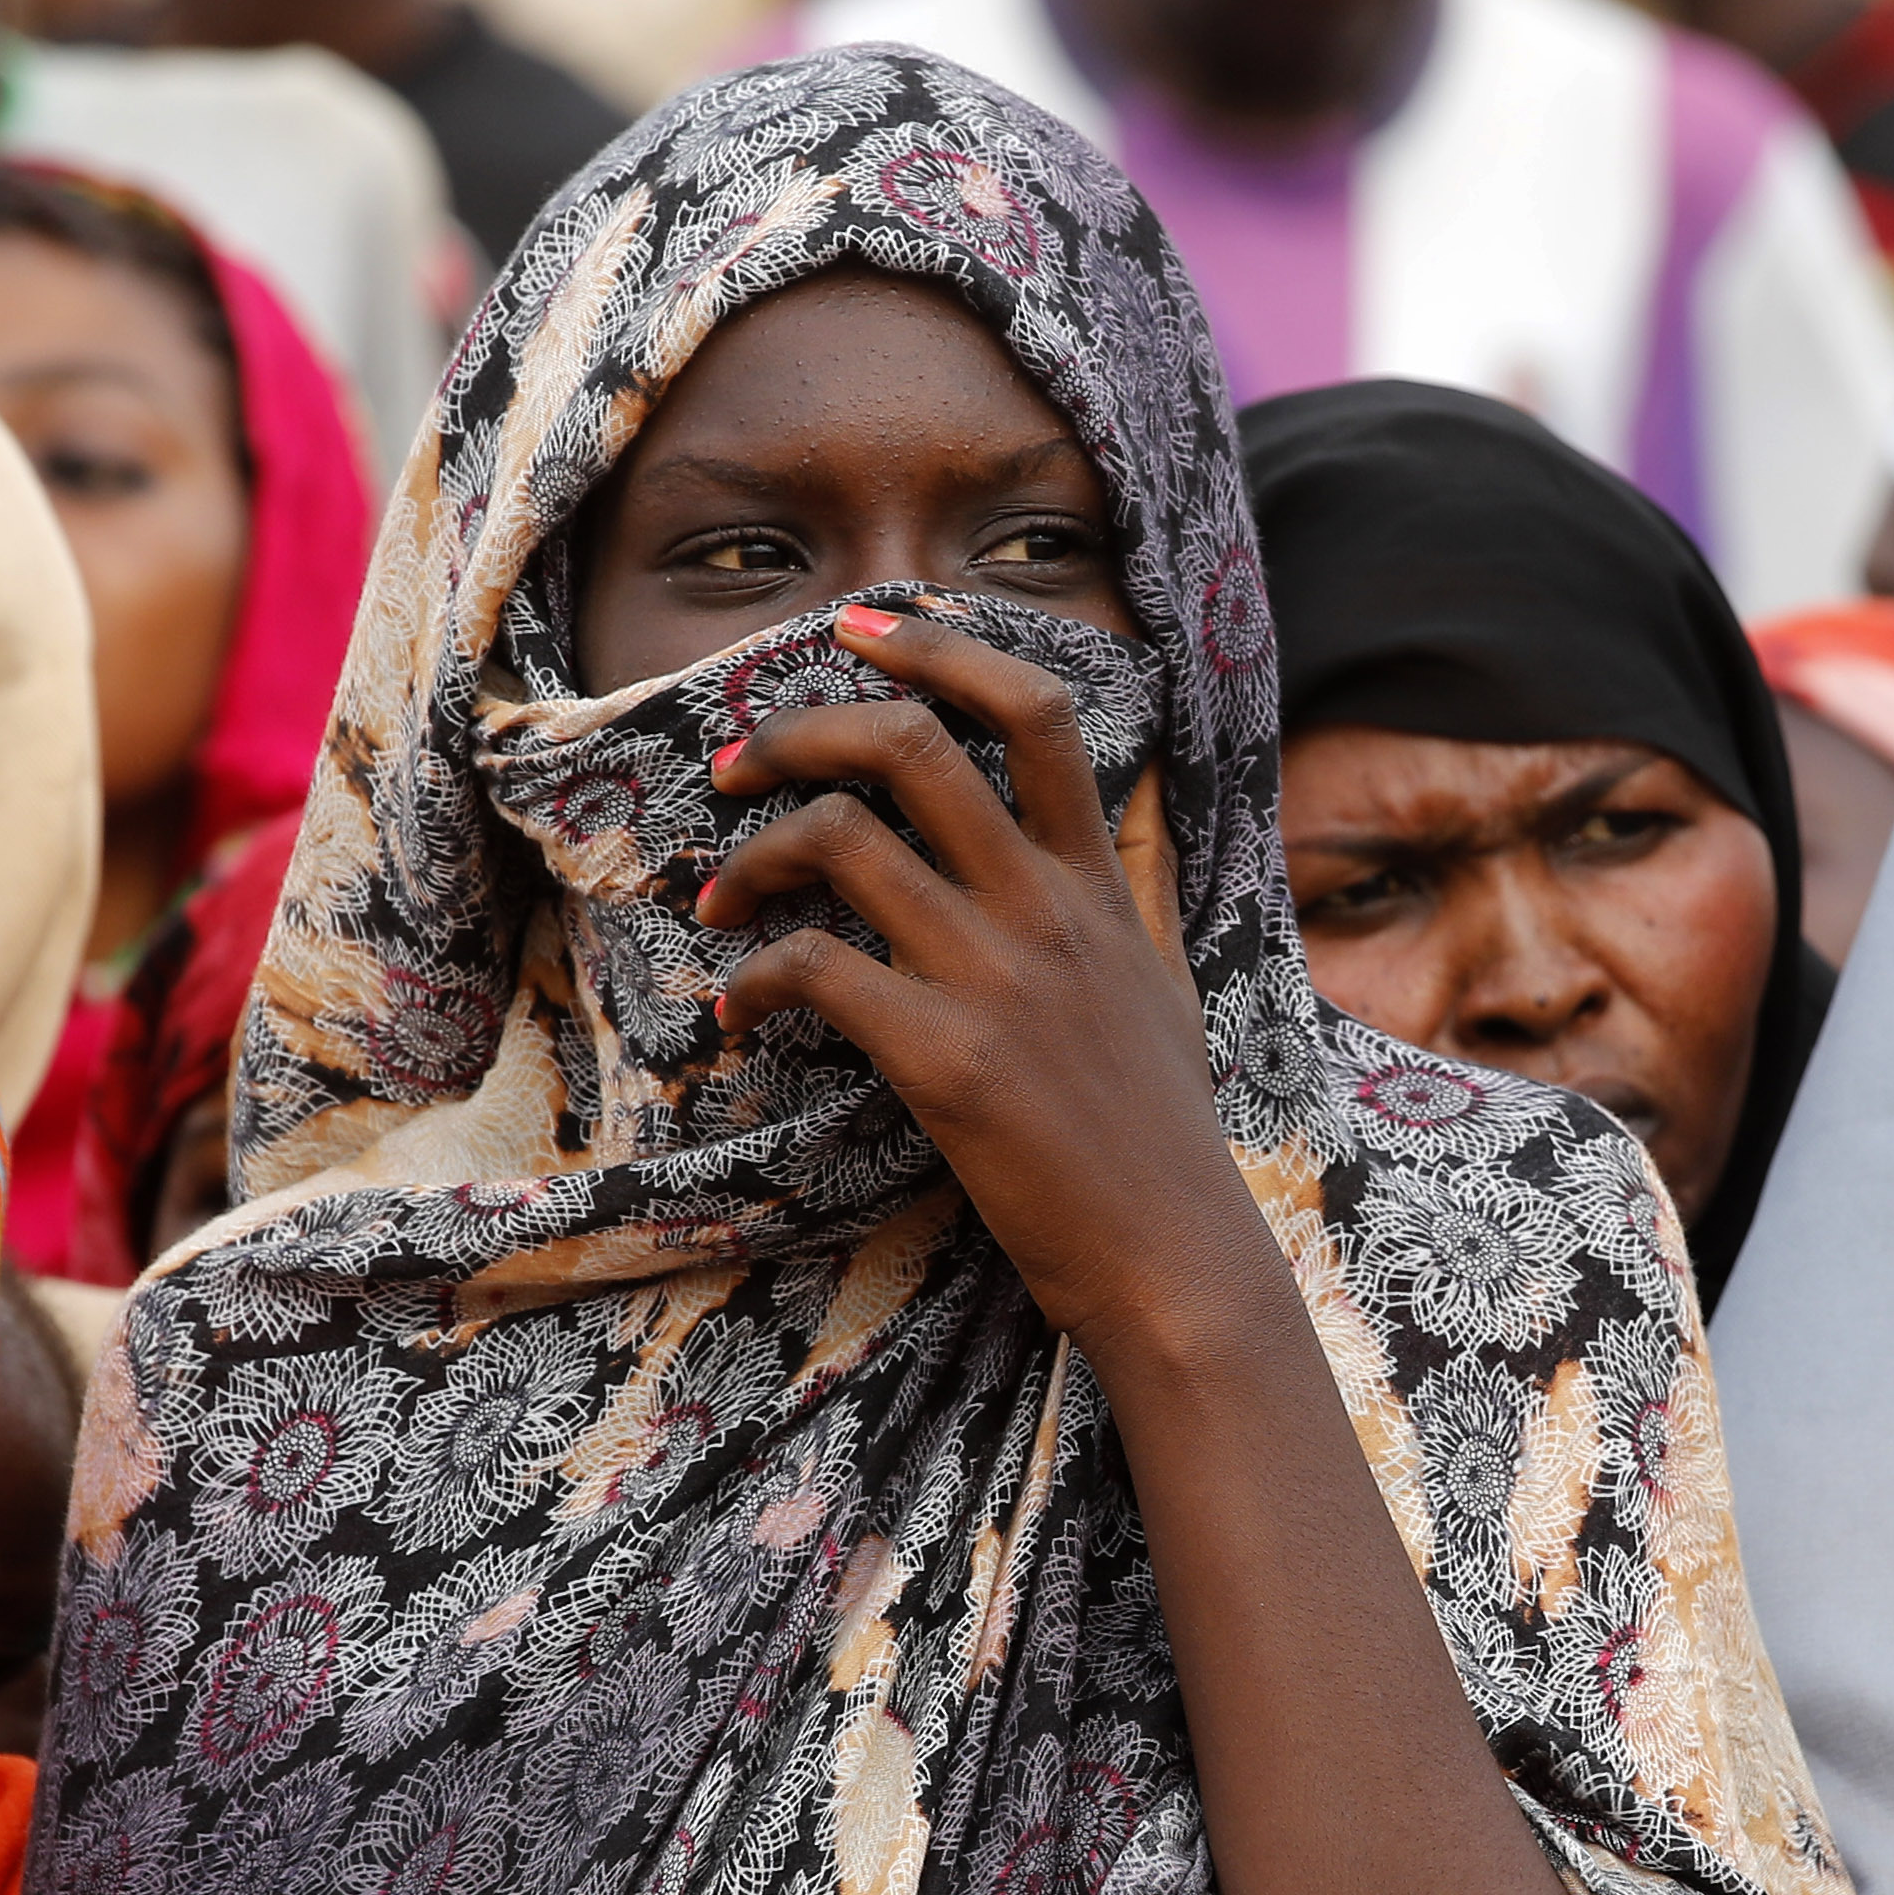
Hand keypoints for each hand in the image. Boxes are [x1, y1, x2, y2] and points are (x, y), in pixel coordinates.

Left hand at [702, 603, 1266, 1368]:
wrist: (1176, 1262)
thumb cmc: (1159, 1140)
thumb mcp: (1163, 988)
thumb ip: (1131, 898)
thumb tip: (1125, 829)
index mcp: (1098, 885)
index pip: (1035, 712)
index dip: (940, 650)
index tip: (862, 632)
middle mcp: (1047, 910)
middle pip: (913, 746)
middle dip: (801, 730)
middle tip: (737, 762)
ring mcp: (997, 979)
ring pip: (841, 841)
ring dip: (751, 857)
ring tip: (718, 902)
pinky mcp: (946, 1059)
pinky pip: (811, 971)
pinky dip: (748, 982)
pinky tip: (734, 1018)